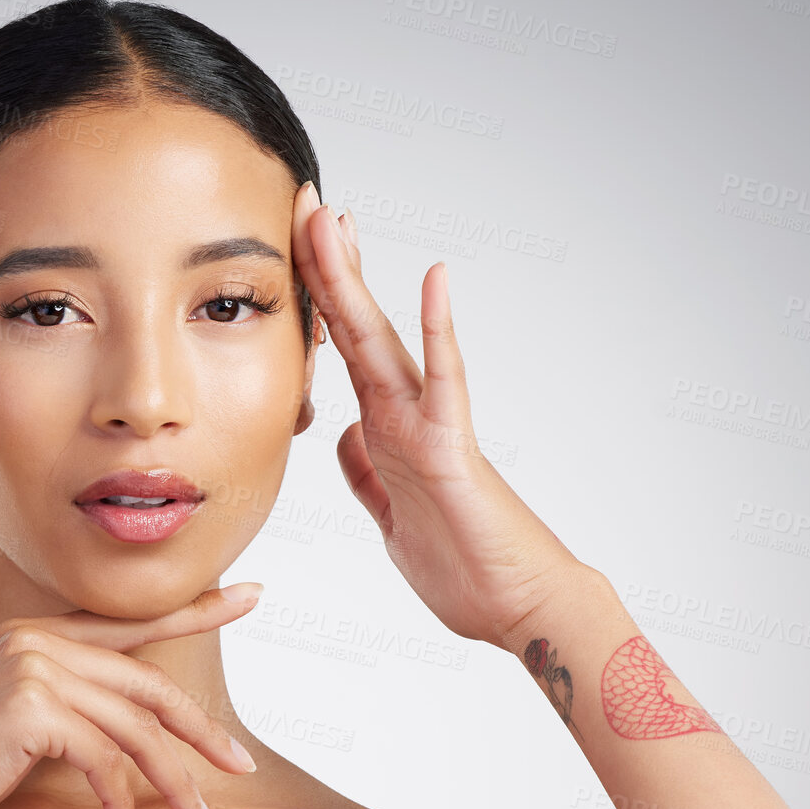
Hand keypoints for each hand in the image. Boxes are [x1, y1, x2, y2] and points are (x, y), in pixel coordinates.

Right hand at [0, 584, 263, 808]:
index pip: (131, 623)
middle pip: (147, 687)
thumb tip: (138, 730)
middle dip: (201, 731)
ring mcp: (33, 668)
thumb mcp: (21, 730)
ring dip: (176, 785)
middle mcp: (36, 640)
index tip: (251, 596)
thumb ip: (72, 710)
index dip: (196, 611)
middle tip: (243, 765)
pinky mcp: (31, 708)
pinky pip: (105, 759)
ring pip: (136, 729)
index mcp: (35, 636)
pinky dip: (121, 802)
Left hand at [291, 181, 587, 649]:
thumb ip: (368, 476)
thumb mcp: (390, 518)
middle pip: (354, 328)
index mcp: (384, 431)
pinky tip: (434, 278)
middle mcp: (404, 416)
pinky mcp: (451, 451)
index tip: (293, 244)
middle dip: (325, 265)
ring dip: (355, 281)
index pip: (340, 352)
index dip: (315, 300)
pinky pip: (445, 383)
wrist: (517, 608)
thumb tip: (347, 438)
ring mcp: (429, 427)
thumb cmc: (464, 567)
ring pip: (384, 340)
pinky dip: (438, 331)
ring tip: (335, 220)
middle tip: (304, 200)